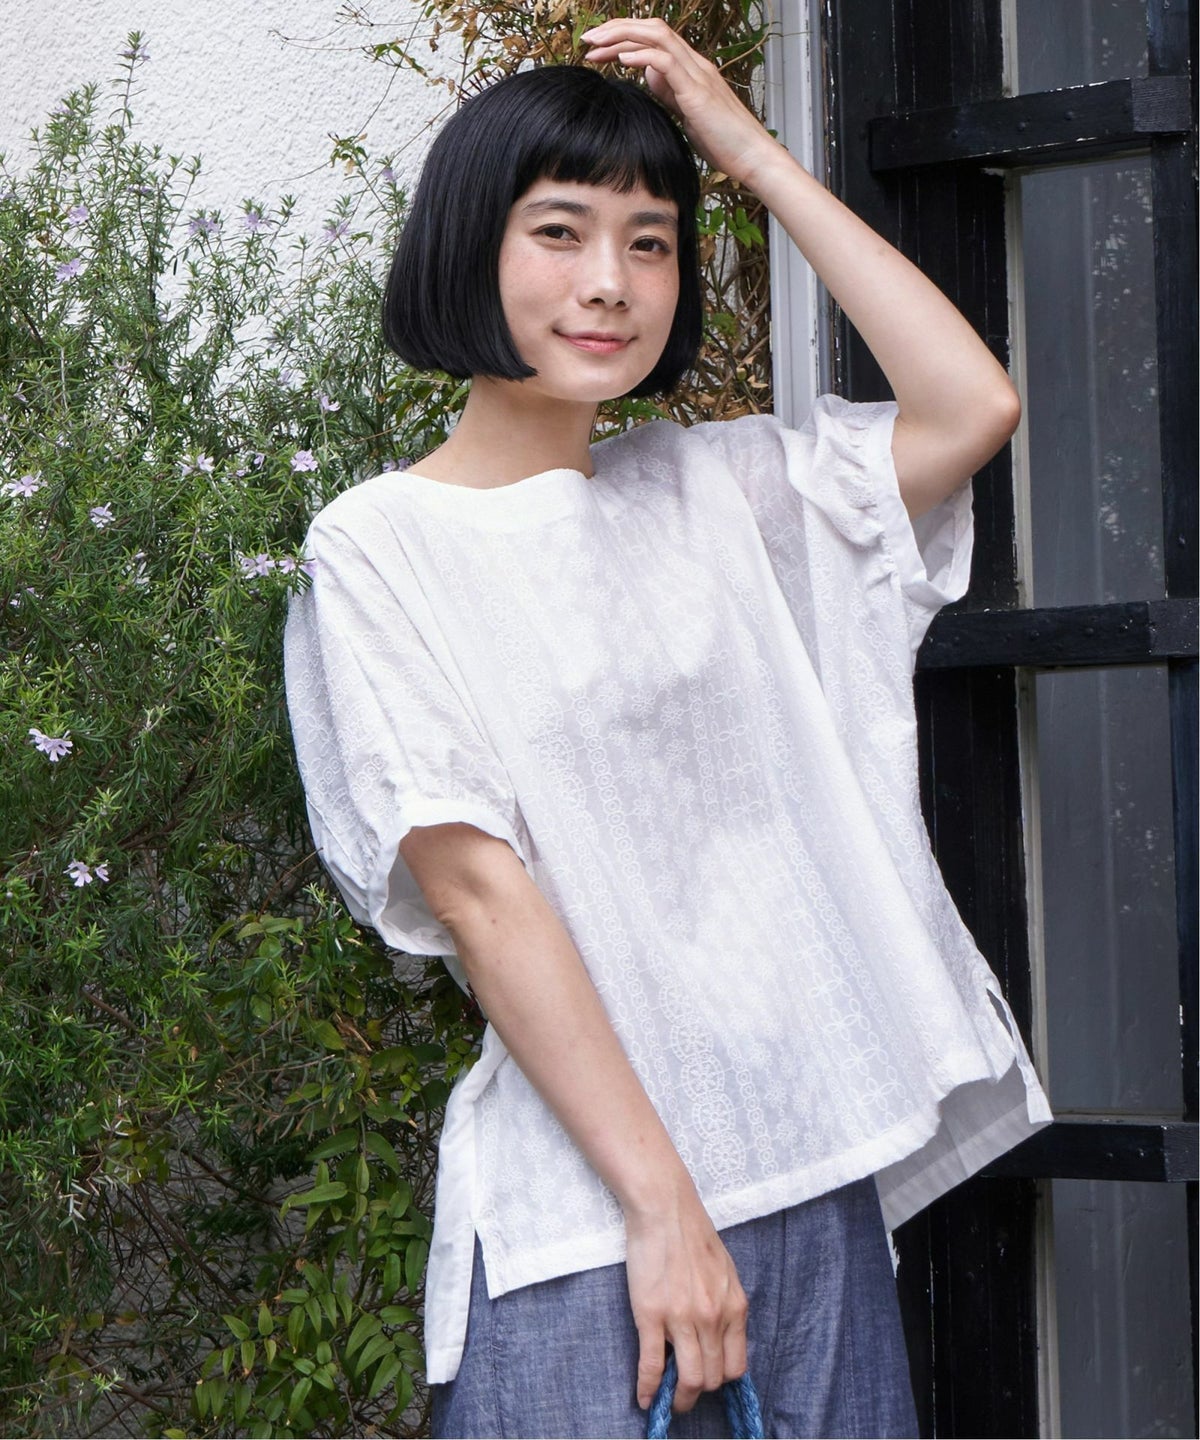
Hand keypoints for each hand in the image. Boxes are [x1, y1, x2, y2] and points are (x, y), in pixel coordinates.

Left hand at [583, 18, 780, 182]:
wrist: (752, 157)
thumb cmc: (723, 141)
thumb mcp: (687, 112)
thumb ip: (669, 91)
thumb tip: (648, 75)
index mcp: (690, 68)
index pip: (652, 37)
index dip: (622, 36)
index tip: (596, 48)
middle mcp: (694, 64)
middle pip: (651, 28)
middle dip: (615, 29)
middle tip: (587, 39)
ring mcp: (697, 75)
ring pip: (657, 37)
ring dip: (622, 38)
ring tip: (596, 46)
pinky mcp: (697, 92)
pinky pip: (667, 62)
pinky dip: (642, 56)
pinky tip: (622, 60)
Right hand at [623, 1190, 748, 1412]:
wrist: (664, 1207)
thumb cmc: (693, 1234)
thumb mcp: (724, 1272)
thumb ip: (725, 1306)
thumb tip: (720, 1338)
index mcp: (734, 1307)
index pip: (736, 1366)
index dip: (722, 1380)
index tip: (710, 1381)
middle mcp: (713, 1317)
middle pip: (714, 1378)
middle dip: (700, 1392)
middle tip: (687, 1394)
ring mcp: (682, 1318)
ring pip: (690, 1379)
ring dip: (681, 1399)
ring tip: (670, 1402)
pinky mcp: (651, 1315)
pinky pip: (653, 1366)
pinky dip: (649, 1390)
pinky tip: (645, 1399)